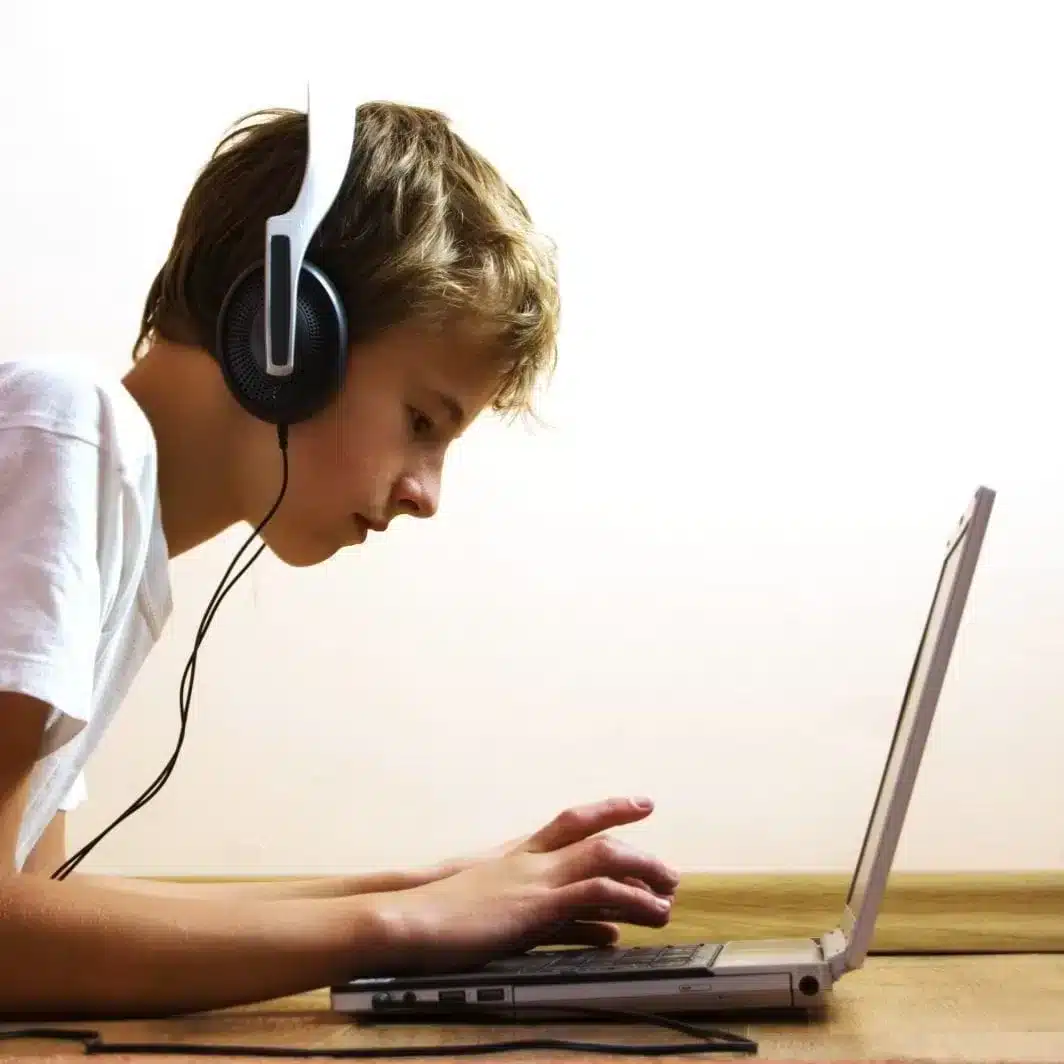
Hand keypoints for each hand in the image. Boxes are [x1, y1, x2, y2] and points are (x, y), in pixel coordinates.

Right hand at [371, 796, 679, 975]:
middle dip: (638, 849)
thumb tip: (597, 929)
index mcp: (518, 855)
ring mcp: (533, 879)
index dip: (609, 809)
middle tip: (670, 871)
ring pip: (602, 859)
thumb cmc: (440, 918)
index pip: (572, 820)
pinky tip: (646, 915)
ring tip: (668, 897)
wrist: (404, 919)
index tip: (641, 804)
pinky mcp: (534, 906)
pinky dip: (624, 899)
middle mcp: (530, 860)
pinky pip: (590, 893)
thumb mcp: (495, 909)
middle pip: (594, 836)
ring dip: (640, 874)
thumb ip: (547, 916)